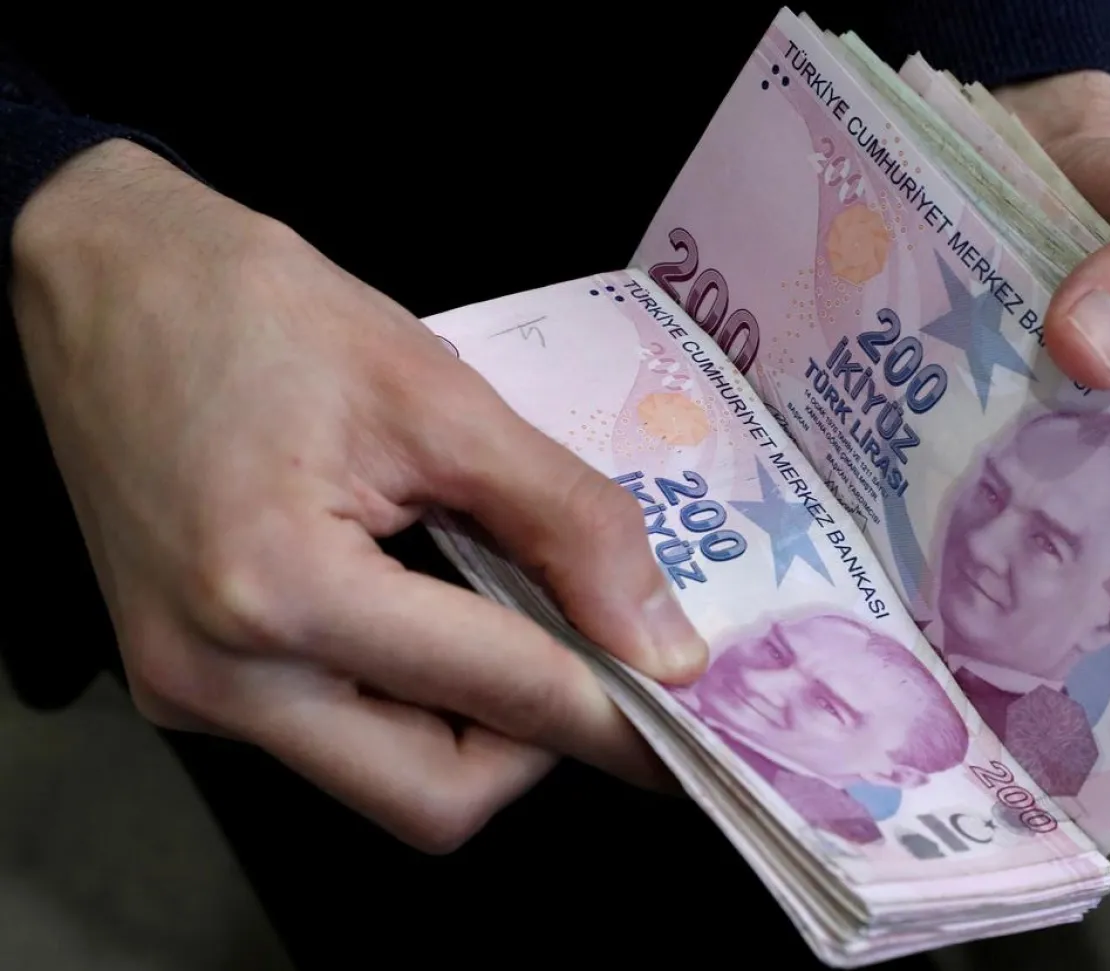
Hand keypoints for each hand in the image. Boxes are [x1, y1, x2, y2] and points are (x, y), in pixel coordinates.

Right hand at [9, 140, 707, 852]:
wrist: (102, 278)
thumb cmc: (255, 311)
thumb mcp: (441, 398)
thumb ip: (566, 522)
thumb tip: (658, 639)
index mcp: (280, 592)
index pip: (497, 696)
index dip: (612, 714)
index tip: (686, 718)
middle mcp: (218, 676)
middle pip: (432, 796)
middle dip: (536, 745)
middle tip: (594, 664)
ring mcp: (188, 691)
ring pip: (384, 779)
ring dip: (476, 725)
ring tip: (518, 623)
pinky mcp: (183, 681)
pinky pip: (332, 735)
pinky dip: (411, 698)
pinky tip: (439, 615)